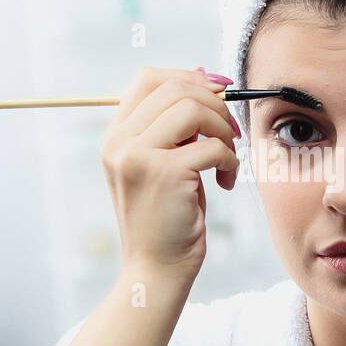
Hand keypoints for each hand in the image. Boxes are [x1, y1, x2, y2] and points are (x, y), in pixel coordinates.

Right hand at [99, 67, 240, 280]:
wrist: (156, 268)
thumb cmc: (166, 218)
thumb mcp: (161, 164)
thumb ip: (174, 127)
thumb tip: (208, 78)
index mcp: (116, 136)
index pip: (149, 79)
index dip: (189, 77)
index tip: (217, 94)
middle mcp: (120, 141)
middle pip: (175, 88)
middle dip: (214, 105)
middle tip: (230, 133)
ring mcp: (138, 156)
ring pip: (193, 109)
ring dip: (222, 131)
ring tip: (226, 159)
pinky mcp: (164, 174)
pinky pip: (212, 147)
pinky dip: (229, 161)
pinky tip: (225, 182)